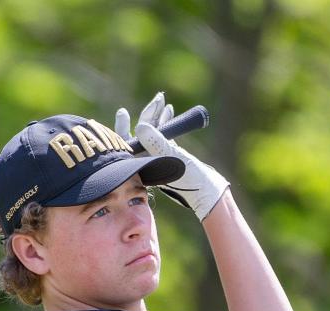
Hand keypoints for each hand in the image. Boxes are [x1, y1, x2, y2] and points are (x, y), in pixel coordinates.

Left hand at [115, 92, 228, 220]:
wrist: (207, 192)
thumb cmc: (189, 179)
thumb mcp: (171, 158)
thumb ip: (156, 142)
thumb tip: (140, 125)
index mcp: (141, 164)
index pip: (126, 143)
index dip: (122, 127)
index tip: (122, 112)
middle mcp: (147, 161)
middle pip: (141, 134)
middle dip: (148, 115)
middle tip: (157, 98)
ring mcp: (158, 158)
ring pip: (153, 133)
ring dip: (157, 116)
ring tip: (162, 100)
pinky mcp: (170, 155)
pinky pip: (163, 136)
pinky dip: (166, 122)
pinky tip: (168, 110)